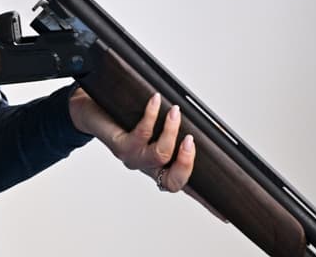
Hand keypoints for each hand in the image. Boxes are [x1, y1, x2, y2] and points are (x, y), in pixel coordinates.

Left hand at [69, 89, 195, 192]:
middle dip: (188, 162)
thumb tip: (205, 124)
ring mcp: (134, 159)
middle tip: (192, 141)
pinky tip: (156, 101)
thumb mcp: (155, 126)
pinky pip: (142, 133)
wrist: (90, 111)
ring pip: (160, 154)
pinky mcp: (120, 146)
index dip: (206, 203)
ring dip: (171, 131)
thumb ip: (177, 130)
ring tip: (175, 112)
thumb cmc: (124, 117)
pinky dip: (152, 115)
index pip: (186, 187)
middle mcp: (148, 167)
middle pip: (174, 181)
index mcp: (159, 167)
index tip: (225, 214)